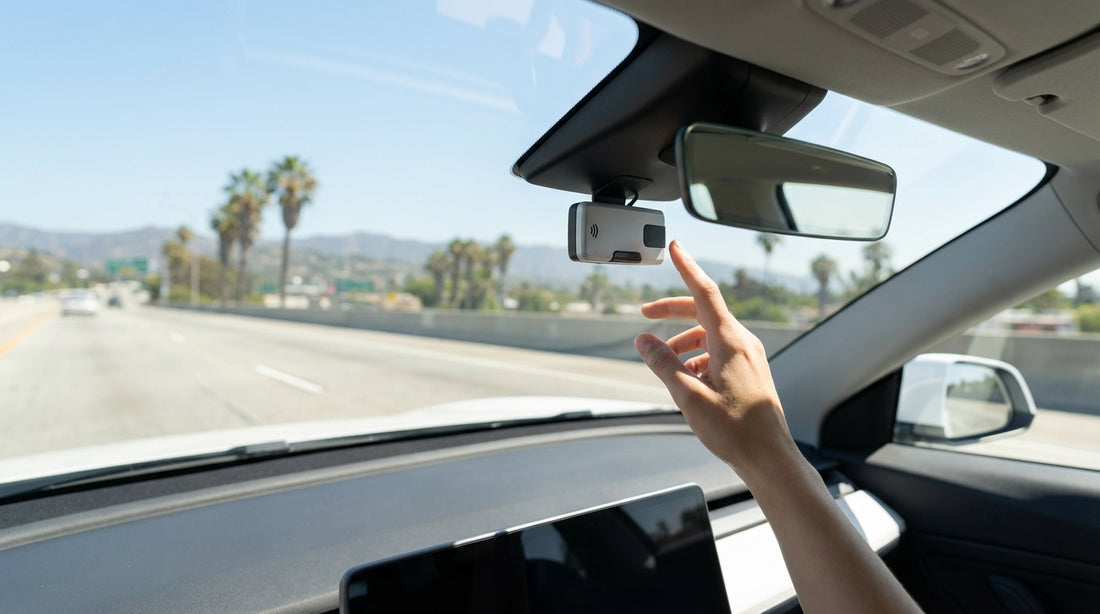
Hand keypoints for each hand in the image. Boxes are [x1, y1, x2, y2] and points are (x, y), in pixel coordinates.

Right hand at [635, 241, 799, 484]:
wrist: (769, 457)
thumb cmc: (734, 430)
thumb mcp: (688, 397)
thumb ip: (664, 364)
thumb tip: (643, 340)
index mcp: (730, 342)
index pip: (705, 292)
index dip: (687, 267)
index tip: (675, 247)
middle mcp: (742, 342)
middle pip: (703, 311)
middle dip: (673, 310)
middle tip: (645, 314)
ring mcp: (749, 356)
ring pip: (709, 335)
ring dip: (683, 342)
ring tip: (665, 365)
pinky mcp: (749, 370)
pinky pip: (719, 352)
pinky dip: (698, 358)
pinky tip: (687, 381)